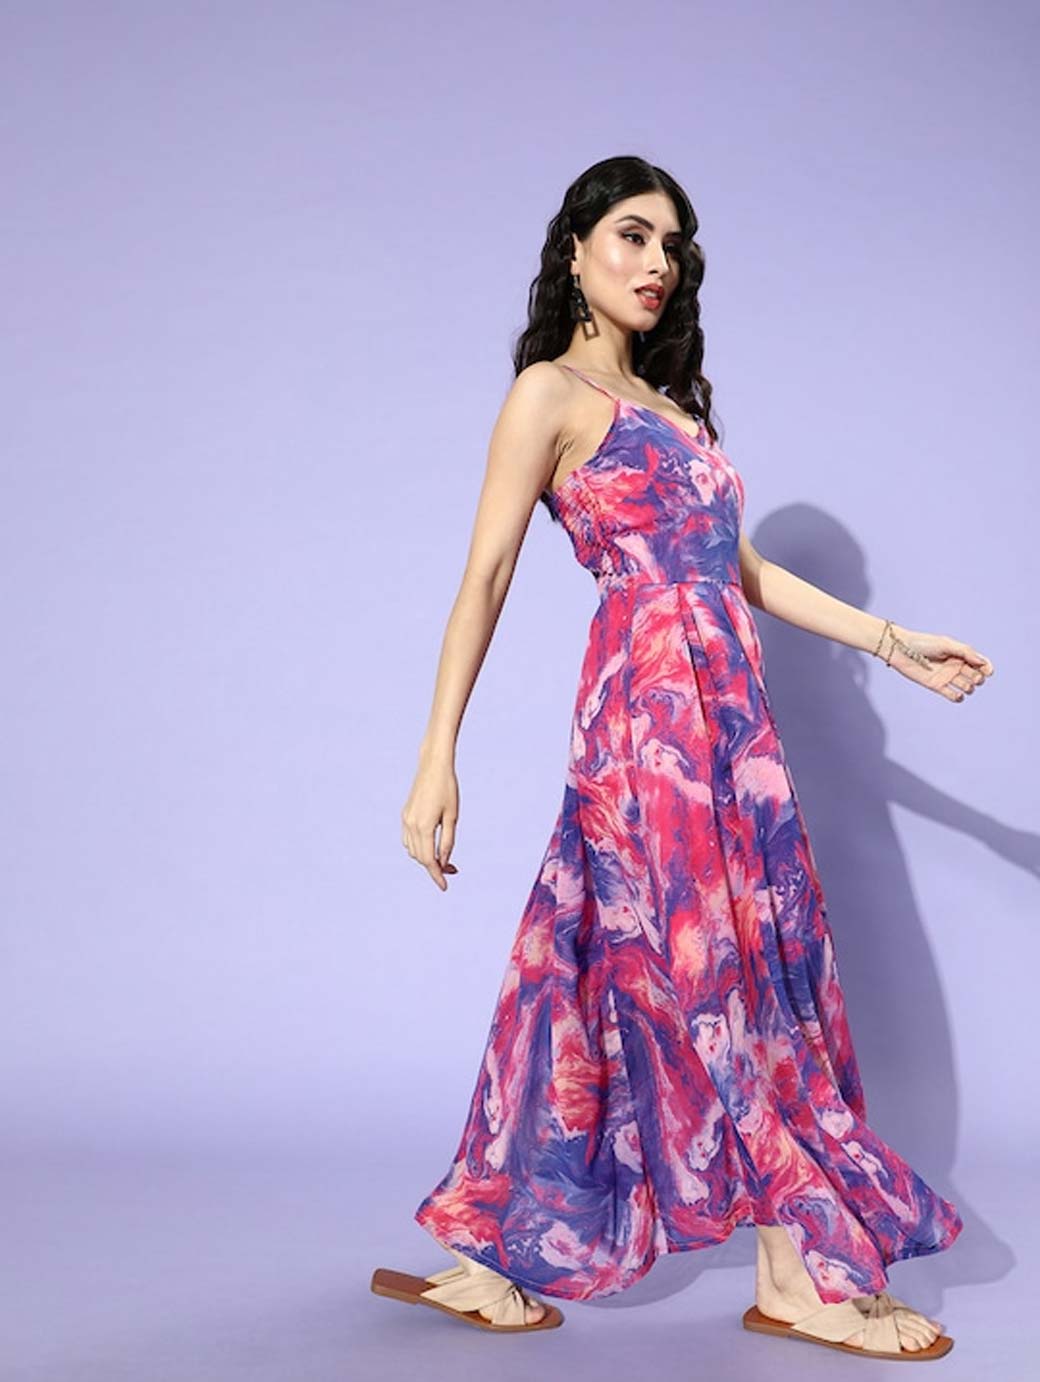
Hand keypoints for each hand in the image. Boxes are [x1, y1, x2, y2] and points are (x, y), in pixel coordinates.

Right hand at [401, 753, 460, 890]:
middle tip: (452, 869)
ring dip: (425, 857)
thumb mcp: (452, 816)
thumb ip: (448, 841)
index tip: (444, 887)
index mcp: (423, 827)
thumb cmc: (447, 788)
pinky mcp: (405, 814)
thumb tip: (444, 861)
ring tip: (442, 858)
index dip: (436, 875)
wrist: (433, 765)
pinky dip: (417, 847)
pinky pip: (407, 839)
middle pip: (420, 857)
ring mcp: (405, 819)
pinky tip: (430, 846)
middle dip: (434, 866)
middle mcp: (410, 825)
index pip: (428, 860)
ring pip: (412, 850)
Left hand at [879, 623, 994, 701]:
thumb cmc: (923, 643)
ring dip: (969, 688)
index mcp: (960, 654)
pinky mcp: (937, 686)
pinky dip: (958, 698)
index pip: (980, 663)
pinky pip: (952, 696)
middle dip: (978, 679)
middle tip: (972, 677)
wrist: (902, 651)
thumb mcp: (946, 644)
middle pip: (976, 676)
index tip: (988, 671)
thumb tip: (983, 662)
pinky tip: (958, 695)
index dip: (987, 668)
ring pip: (967, 687)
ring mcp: (946, 677)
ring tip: (964, 685)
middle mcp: (955, 666)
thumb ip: (965, 652)